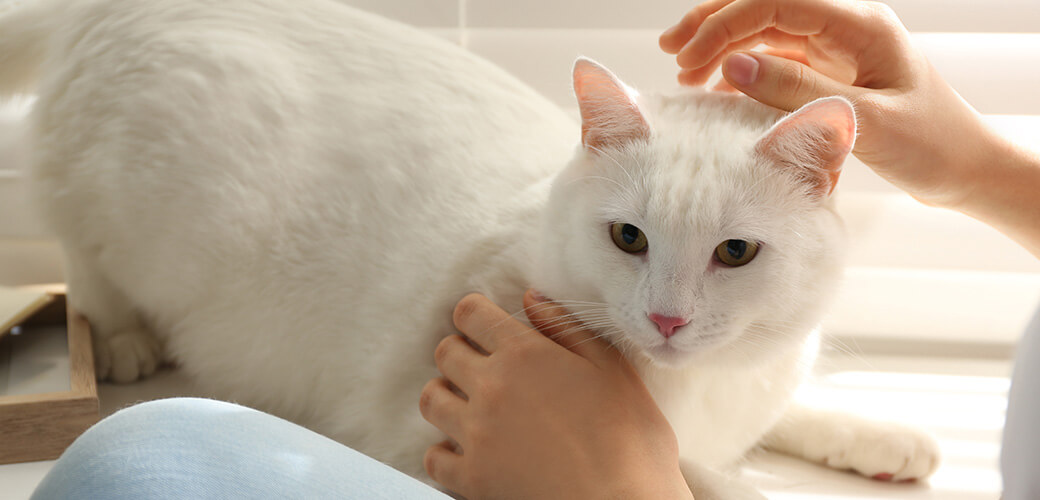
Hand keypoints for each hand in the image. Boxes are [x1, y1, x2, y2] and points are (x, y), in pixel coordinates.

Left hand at [419, 290, 692, 499]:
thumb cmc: (631, 442)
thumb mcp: (613, 371)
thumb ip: (569, 328)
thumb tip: (532, 298)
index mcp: (525, 354)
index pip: (470, 313)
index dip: (475, 313)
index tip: (485, 324)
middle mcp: (491, 388)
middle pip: (445, 353)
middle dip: (460, 352)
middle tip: (483, 365)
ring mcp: (476, 435)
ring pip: (431, 400)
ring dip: (446, 396)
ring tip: (470, 405)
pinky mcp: (471, 478)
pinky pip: (433, 456)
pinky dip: (444, 450)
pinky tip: (467, 450)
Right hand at [659, 0, 999, 210]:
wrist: (966, 169)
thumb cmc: (931, 144)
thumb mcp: (864, 119)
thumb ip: (798, 91)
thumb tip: (734, 67)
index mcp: (859, 25)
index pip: (775, 3)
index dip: (725, 24)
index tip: (690, 57)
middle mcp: (844, 27)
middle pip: (764, 6)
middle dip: (714, 24)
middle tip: (672, 51)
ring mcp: (836, 49)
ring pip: (765, 31)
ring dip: (723, 47)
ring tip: (687, 74)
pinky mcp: (830, 73)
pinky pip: (776, 61)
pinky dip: (743, 72)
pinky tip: (719, 94)